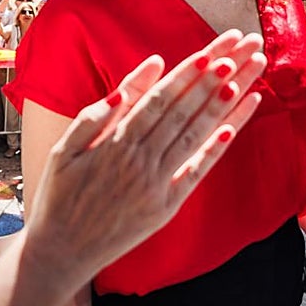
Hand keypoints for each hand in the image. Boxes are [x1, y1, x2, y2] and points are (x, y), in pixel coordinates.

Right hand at [21, 30, 266, 287]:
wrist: (59, 254)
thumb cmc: (59, 195)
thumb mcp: (64, 148)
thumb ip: (99, 112)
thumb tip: (141, 73)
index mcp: (115, 142)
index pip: (160, 99)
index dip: (188, 74)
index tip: (212, 53)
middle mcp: (140, 160)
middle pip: (186, 110)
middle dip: (217, 77)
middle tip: (243, 51)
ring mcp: (157, 184)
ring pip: (196, 135)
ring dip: (225, 105)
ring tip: (247, 78)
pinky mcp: (166, 207)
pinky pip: (196, 173)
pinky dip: (215, 149)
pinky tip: (234, 126)